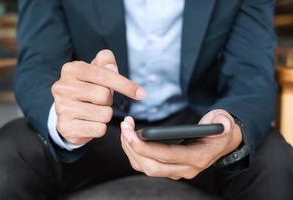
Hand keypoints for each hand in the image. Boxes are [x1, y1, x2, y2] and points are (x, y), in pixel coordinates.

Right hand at [51, 49, 145, 144]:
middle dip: (108, 101)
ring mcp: (62, 108)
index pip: (104, 75)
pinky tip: (89, 123)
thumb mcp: (95, 72)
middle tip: (99, 101)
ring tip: (93, 111)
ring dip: (105, 115)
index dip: (125, 85)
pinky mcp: (66, 127)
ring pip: (104, 114)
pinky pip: (99, 129)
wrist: (66, 113)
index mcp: (71, 69)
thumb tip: (111, 64)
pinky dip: (100, 128)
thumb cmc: (86, 90)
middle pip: (105, 96)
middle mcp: (62, 87)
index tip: (140, 93)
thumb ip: (105, 63)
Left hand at [120, 109, 241, 179]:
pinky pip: (146, 165)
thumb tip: (222, 124)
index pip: (167, 156)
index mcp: (198, 158)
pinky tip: (130, 138)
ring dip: (131, 150)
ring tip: (125, 129)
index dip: (147, 147)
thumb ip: (224, 122)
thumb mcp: (225, 123)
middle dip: (133, 148)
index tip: (131, 134)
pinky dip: (134, 152)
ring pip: (146, 168)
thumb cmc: (219, 132)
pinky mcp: (169, 168)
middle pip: (152, 167)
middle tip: (125, 127)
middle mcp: (186, 169)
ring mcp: (176, 171)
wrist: (221, 143)